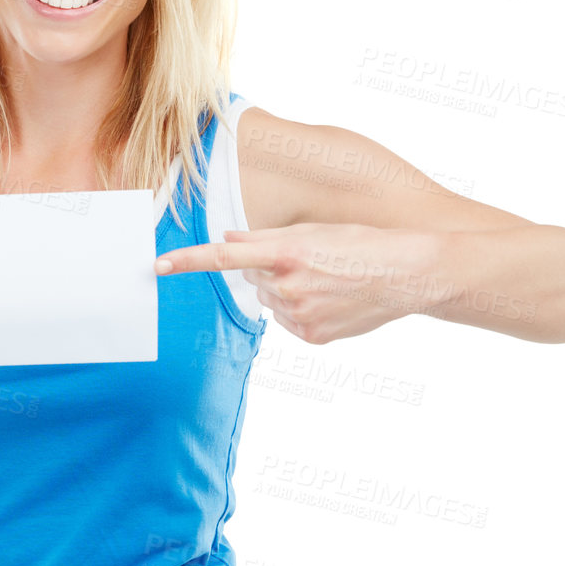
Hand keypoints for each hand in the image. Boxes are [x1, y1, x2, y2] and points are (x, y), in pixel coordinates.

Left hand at [155, 222, 442, 343]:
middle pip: (251, 275)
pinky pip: (289, 320)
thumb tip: (228, 237)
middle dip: (268, 267)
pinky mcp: (312, 335)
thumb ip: (264, 236)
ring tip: (326, 280)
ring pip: (270, 299)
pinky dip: (301, 309)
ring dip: (286, 288)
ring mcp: (300, 314)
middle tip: (308, 259)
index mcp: (286, 252)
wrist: (407, 275)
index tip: (157, 265)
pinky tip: (330, 299)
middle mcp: (287, 285)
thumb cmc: (361, 244)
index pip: (223, 256)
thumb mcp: (313, 230)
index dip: (188, 261)